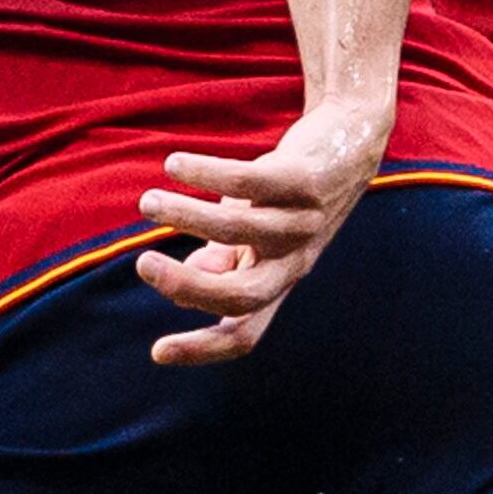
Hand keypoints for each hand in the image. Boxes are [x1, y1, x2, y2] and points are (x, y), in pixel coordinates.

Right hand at [134, 96, 389, 365]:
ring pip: (238, 230)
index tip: (157, 353)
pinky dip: (206, 174)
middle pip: (244, 295)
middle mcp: (293, 259)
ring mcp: (303, 221)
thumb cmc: (285, 196)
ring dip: (184, 216)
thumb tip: (182, 291)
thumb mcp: (253, 235)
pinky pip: (249, 181)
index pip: (244, 333)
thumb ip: (221, 263)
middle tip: (143, 264)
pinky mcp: (304, 180)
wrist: (349, 140)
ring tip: (148, 203)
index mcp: (277, 281)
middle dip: (188, 287)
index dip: (204, 350)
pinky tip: (175, 165)